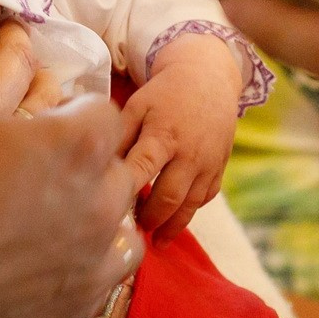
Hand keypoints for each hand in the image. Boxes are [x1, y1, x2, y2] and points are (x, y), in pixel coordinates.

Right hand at [0, 0, 46, 317]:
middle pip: (24, 61)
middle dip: (15, 43)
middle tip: (7, 42)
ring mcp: (2, 169)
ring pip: (48, 117)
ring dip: (43, 95)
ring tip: (28, 91)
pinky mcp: (1, 211)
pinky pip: (43, 171)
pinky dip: (46, 154)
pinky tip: (33, 157)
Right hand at [0, 96, 143, 317]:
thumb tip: (4, 110)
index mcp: (74, 148)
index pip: (104, 115)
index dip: (72, 114)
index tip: (45, 123)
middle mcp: (98, 208)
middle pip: (119, 175)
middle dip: (89, 168)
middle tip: (40, 174)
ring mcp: (90, 270)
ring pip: (122, 235)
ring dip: (97, 223)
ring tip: (53, 225)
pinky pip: (95, 287)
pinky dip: (77, 274)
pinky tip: (38, 273)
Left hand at [120, 33, 241, 240]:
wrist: (209, 78)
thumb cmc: (165, 93)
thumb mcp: (137, 105)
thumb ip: (120, 135)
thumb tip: (99, 163)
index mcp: (164, 134)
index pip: (144, 168)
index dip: (127, 190)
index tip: (109, 206)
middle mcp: (189, 153)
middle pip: (170, 196)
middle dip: (151, 218)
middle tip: (133, 229)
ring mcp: (208, 163)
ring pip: (191, 204)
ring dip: (172, 225)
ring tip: (155, 240)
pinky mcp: (219, 167)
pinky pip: (206, 197)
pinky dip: (190, 212)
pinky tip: (175, 221)